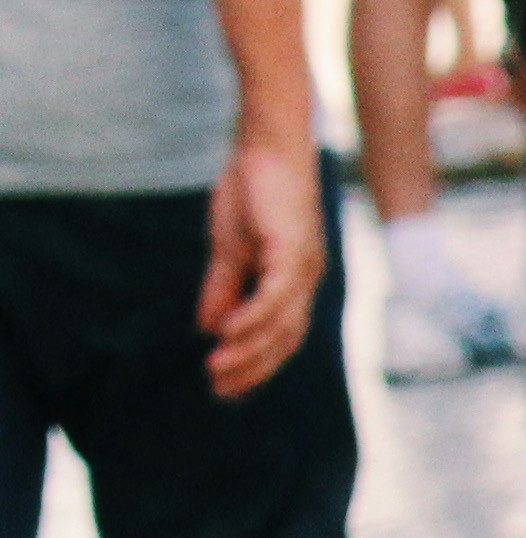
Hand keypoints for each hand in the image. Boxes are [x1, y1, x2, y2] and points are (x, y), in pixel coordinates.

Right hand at [193, 138, 319, 400]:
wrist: (268, 146)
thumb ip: (224, 287)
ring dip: (248, 350)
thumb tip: (209, 328)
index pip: (281, 336)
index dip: (256, 364)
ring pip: (281, 324)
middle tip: (220, 391)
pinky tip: (227, 334)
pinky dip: (253, 318)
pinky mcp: (293, 250)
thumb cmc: (253, 190)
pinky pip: (276, 295)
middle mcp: (306, 280)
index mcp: (294, 281)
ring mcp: (303, 267)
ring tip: (217, 369)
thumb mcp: (231, 247)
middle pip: (285, 340)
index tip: (227, 388)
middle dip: (253, 370)